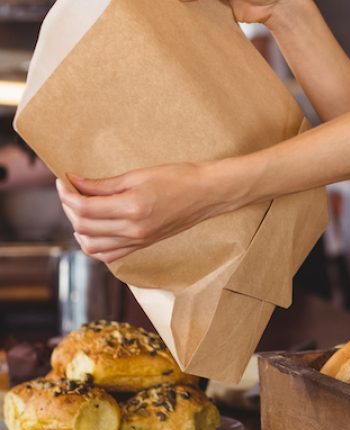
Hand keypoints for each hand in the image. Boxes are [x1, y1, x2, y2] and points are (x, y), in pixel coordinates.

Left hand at [57, 164, 217, 262]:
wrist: (207, 193)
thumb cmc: (179, 178)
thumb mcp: (139, 175)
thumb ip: (104, 184)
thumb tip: (75, 183)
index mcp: (132, 208)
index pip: (85, 207)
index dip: (67, 194)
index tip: (63, 180)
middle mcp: (133, 230)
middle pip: (83, 226)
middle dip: (69, 207)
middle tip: (69, 190)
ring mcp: (137, 241)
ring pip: (91, 245)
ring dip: (77, 227)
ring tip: (79, 208)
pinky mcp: (142, 245)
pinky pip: (107, 254)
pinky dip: (92, 244)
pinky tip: (92, 228)